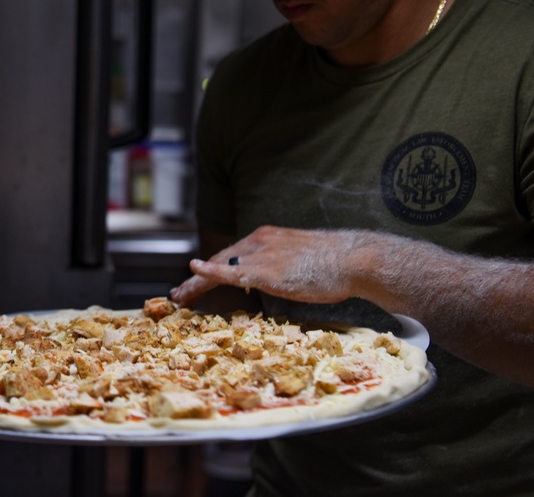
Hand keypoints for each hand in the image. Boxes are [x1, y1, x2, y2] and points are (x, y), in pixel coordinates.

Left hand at [171, 226, 372, 305]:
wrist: (353, 260)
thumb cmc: (336, 265)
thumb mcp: (303, 261)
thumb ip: (284, 266)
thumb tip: (280, 279)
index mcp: (268, 237)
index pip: (233, 254)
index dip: (213, 268)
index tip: (198, 279)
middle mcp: (259, 241)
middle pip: (221, 260)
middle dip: (198, 278)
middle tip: (180, 293)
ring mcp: (261, 254)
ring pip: (220, 267)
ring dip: (197, 283)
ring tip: (180, 297)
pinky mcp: (265, 270)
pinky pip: (230, 272)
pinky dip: (209, 272)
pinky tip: (193, 272)